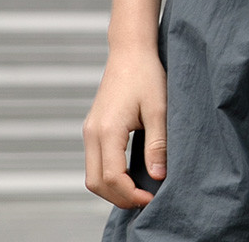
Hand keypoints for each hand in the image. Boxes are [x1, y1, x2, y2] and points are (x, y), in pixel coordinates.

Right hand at [83, 46, 166, 208]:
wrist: (130, 50)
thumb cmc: (146, 74)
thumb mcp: (158, 108)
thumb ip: (157, 144)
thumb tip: (158, 176)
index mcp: (107, 130)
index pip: (112, 177)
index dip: (131, 194)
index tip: (153, 198)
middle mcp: (92, 133)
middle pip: (96, 183)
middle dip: (119, 197)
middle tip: (146, 199)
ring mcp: (90, 130)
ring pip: (92, 175)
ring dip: (112, 188)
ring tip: (139, 190)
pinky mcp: (93, 127)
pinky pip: (94, 162)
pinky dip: (108, 175)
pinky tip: (129, 174)